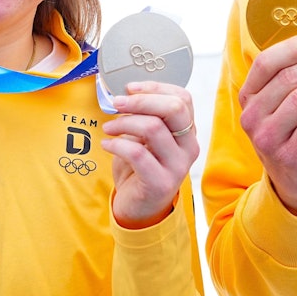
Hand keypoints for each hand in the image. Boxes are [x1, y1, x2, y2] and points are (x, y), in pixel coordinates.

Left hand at [100, 81, 198, 228]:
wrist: (139, 208)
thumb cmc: (141, 168)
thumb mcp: (146, 138)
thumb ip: (146, 116)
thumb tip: (126, 94)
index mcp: (188, 131)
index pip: (182, 98)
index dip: (155, 87)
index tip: (130, 88)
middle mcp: (189, 147)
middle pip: (174, 108)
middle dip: (141, 100)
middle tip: (116, 103)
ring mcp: (178, 166)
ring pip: (153, 127)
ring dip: (124, 122)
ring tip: (108, 127)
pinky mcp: (160, 182)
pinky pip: (137, 154)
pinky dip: (117, 144)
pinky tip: (107, 145)